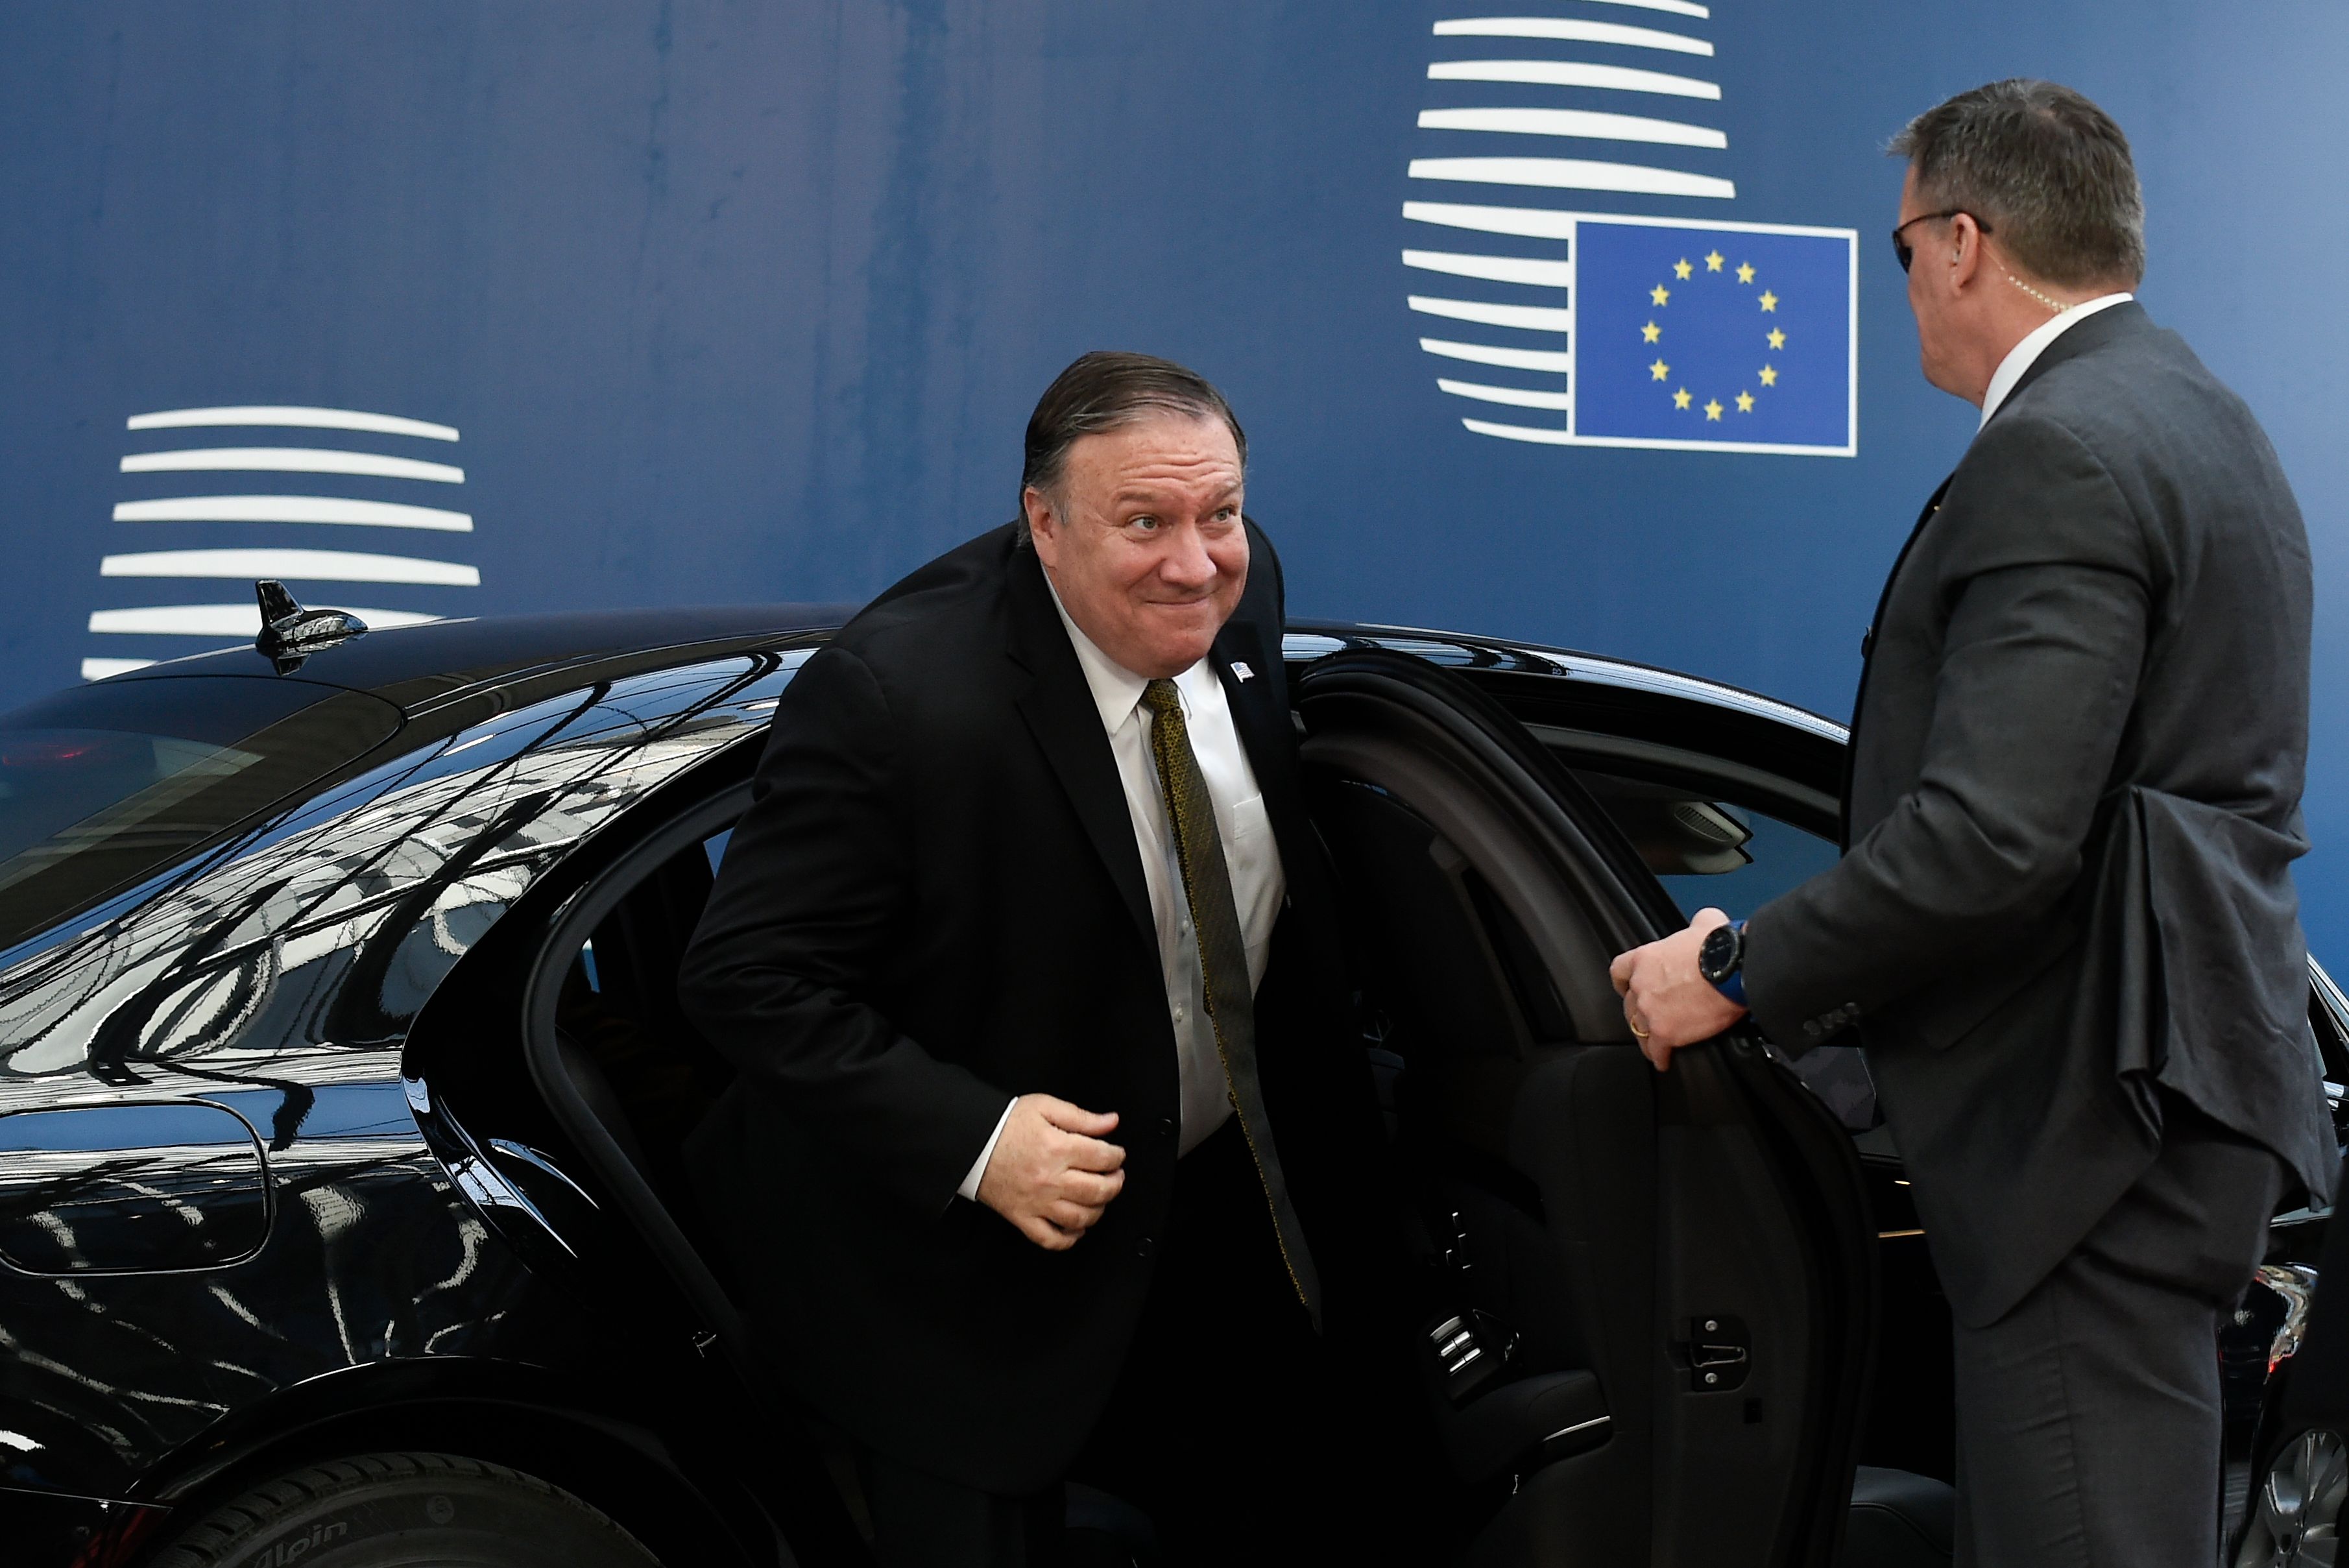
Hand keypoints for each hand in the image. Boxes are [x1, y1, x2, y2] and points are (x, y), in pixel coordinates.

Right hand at [975, 1094, 1127, 1249]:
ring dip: (1098, 1211)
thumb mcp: (1044, 1107)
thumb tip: (1110, 1122)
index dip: (1117, 1156)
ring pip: (1079, 1218)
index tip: (1117, 1155)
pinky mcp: (1022, 1217)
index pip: (1102, 1157)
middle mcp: (1049, 1179)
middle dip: (1115, 1184)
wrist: (970, 1143)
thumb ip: (1081, 1117)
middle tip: (1115, 1176)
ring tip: (1099, 1198)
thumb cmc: (1003, 1125)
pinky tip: (1077, 1228)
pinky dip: (1068, 1239)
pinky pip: (1050, 1239)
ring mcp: (1036, 1202)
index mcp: (1056, 1148)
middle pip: (1098, 1190)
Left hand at [1609, 907, 1748, 1071]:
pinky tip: (1664, 1060)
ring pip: (1639, 1030)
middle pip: (1628, 1004)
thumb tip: (1704, 922)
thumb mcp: (1706, 922)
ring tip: (1655, 1043)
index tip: (1627, 987)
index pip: (1618, 971)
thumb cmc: (1720, 947)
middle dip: (1638, 1011)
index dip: (1624, 982)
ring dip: (1647, 1036)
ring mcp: (1650, 1012)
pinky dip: (1660, 1057)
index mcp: (1645, 959)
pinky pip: (1656, 1051)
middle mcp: (1641, 986)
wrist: (1734, 971)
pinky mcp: (1666, 1033)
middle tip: (1652, 1015)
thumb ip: (1697, 923)